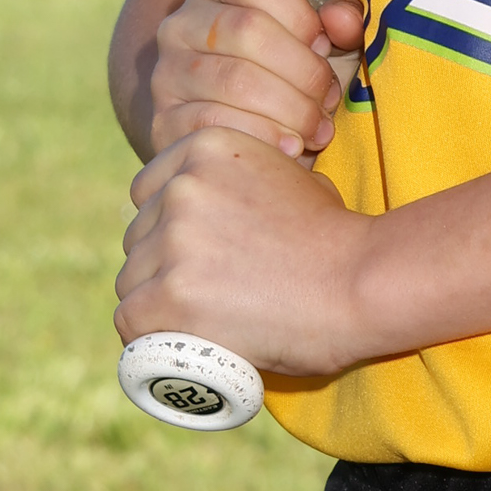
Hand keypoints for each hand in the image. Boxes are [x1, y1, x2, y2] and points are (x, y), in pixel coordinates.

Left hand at [116, 126, 376, 377]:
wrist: (359, 282)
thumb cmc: (334, 238)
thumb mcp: (290, 177)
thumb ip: (243, 181)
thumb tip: (220, 205)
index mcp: (207, 148)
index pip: (147, 190)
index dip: (163, 224)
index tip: (190, 254)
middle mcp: (182, 187)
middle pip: (138, 237)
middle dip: (161, 266)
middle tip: (203, 295)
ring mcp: (173, 240)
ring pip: (132, 281)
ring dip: (156, 303)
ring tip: (198, 322)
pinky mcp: (170, 293)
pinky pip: (131, 321)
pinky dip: (150, 337)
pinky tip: (178, 342)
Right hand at [147, 0, 363, 165]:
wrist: (230, 131)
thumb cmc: (285, 75)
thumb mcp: (315, 39)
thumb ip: (340, 19)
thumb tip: (341, 21)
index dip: (299, 13)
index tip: (324, 45)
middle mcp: (180, 24)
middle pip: (247, 29)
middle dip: (303, 70)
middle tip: (328, 100)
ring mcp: (167, 73)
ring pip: (234, 79)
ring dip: (290, 109)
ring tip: (317, 130)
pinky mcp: (164, 121)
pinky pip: (215, 124)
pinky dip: (263, 137)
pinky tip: (290, 149)